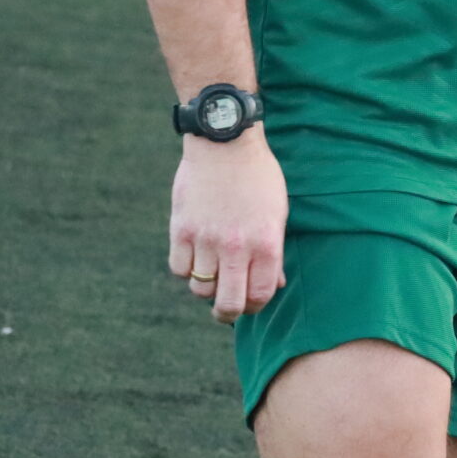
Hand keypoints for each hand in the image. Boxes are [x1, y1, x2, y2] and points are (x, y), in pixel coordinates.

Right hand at [167, 131, 288, 322]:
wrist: (225, 144)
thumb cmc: (258, 178)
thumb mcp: (277, 213)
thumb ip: (274, 253)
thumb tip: (274, 285)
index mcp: (267, 244)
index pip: (259, 296)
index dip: (254, 307)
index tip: (249, 303)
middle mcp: (237, 247)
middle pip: (229, 303)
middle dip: (228, 313)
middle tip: (225, 309)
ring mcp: (207, 239)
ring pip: (200, 289)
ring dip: (206, 288)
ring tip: (211, 274)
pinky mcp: (182, 229)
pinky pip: (179, 268)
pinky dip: (186, 269)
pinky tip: (195, 256)